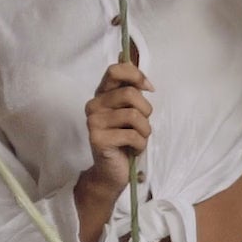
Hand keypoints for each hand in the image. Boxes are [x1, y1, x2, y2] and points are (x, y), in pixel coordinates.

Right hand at [75, 61, 153, 210]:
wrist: (111, 172)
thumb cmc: (124, 139)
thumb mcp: (130, 112)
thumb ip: (131, 91)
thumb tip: (138, 71)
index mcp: (101, 94)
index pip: (116, 70)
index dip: (136, 76)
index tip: (148, 88)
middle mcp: (93, 105)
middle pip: (130, 94)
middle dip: (146, 110)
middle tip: (144, 125)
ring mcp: (93, 122)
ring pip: (134, 116)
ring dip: (145, 130)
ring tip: (140, 139)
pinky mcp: (98, 139)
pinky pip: (132, 135)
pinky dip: (141, 144)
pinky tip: (133, 149)